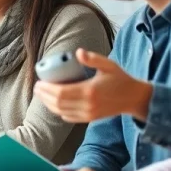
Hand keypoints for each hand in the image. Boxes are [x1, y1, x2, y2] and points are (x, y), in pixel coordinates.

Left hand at [33, 48, 153, 122]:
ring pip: (61, 112)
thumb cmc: (120, 79)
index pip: (61, 92)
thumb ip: (93, 58)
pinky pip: (69, 117)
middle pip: (58, 103)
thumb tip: (78, 52)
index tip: (39, 82)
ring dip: (48, 104)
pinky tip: (54, 104)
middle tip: (37, 87)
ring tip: (41, 95)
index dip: (47, 89)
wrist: (134, 98)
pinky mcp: (90, 118)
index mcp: (90, 91)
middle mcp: (88, 105)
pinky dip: (58, 111)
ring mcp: (89, 114)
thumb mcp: (109, 65)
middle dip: (44, 96)